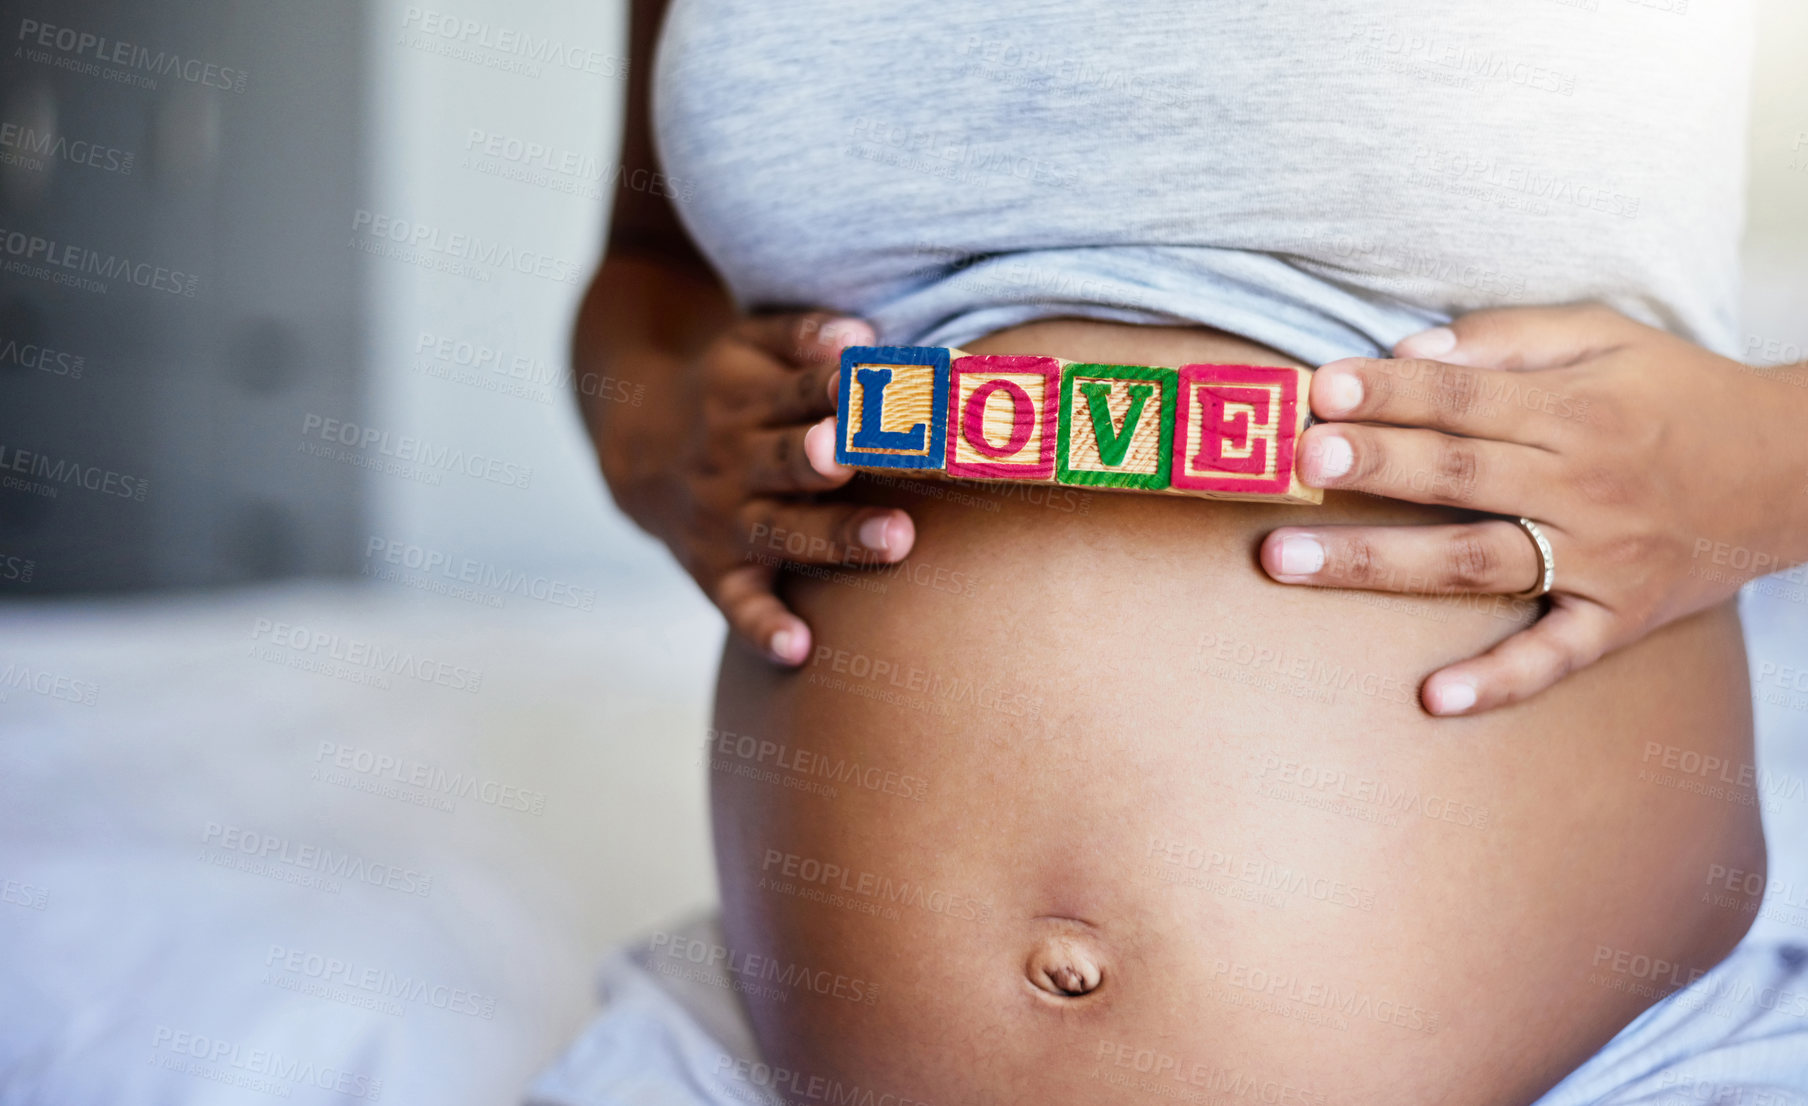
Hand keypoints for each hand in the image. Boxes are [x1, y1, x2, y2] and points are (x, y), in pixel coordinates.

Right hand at [612, 312, 914, 664]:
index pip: (800, 390)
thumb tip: (861, 336)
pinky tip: (799, 649)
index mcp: (744, 398)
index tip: (878, 381)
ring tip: (895, 538)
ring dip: (836, 536)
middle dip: (821, 458)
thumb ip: (804, 334)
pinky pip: (740, 606)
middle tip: (853, 455)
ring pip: (783, 531)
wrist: (637, 451)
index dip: (837, 385)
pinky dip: (764, 629)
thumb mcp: (749, 344)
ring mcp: (725, 521)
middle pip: (790, 461)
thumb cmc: (726, 392)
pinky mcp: (716, 573)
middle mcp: (733, 461)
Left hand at [1258, 304, 1807, 715]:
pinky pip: (1554, 657)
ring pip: (1473, 561)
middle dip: (1373, 466)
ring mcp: (1599, 559)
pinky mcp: (1618, 618)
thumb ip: (1505, 341)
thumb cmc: (1678, 393)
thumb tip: (1407, 352)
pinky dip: (1497, 681)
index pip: (1463, 400)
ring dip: (1378, 561)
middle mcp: (1582, 486)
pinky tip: (1432, 699)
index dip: (1389, 393)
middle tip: (1296, 462)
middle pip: (1457, 476)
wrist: (1799, 469)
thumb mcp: (1607, 338)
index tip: (1318, 389)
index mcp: (1576, 410)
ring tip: (1288, 559)